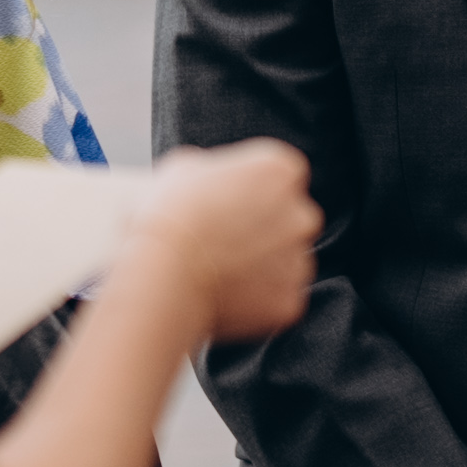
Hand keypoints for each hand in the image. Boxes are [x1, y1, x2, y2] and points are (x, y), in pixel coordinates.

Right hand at [123, 140, 319, 338]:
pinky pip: (278, 296)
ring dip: (263, 264)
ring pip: (286, 261)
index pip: (282, 177)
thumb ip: (215, 170)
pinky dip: (258, 298)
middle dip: (266, 228)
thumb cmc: (169, 214)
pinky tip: (226, 293)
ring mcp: (299, 260)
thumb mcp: (185, 168)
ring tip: (220, 269)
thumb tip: (209, 179)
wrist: (164, 270)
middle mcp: (301, 214)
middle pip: (291, 219)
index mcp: (281, 171)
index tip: (230, 204)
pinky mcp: (290, 299)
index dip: (254, 192)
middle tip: (226, 239)